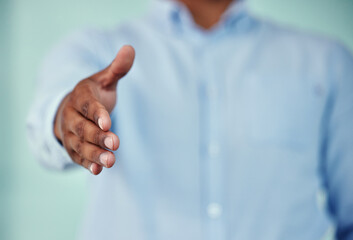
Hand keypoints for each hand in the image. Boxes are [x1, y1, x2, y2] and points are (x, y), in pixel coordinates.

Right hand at [54, 45, 134, 174]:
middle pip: (83, 128)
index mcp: (80, 96)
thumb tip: (130, 48)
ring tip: (110, 161)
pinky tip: (97, 170)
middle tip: (116, 143)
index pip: (88, 105)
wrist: (71, 109)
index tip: (109, 123)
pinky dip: (87, 163)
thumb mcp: (104, 79)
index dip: (97, 114)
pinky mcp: (72, 148)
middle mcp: (71, 116)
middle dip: (99, 137)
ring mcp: (70, 134)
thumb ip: (117, 69)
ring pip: (80, 145)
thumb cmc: (93, 95)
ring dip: (94, 154)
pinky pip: (78, 157)